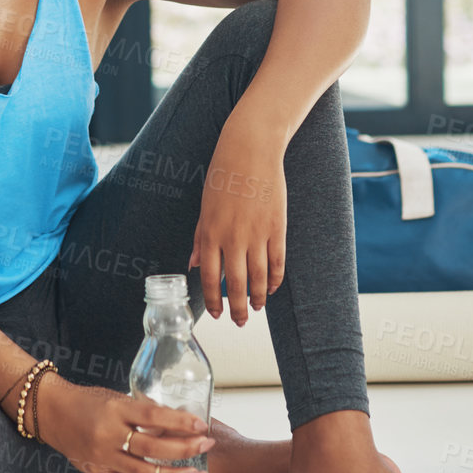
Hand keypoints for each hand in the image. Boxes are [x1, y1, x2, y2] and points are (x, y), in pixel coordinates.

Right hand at [31, 376, 214, 472]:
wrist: (51, 413)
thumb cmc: (85, 401)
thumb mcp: (116, 397)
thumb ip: (143, 410)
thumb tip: (176, 421)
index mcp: (115, 410)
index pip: (154, 416)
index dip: (180, 422)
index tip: (201, 425)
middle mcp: (109, 435)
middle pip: (153, 447)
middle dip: (184, 448)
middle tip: (206, 447)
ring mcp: (103, 457)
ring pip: (145, 472)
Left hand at [189, 114, 286, 324]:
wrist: (251, 150)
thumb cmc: (223, 176)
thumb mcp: (205, 207)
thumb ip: (200, 239)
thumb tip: (194, 265)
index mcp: (211, 233)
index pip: (211, 278)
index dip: (213, 300)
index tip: (216, 314)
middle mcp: (234, 238)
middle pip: (237, 285)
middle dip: (238, 309)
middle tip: (239, 322)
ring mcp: (258, 234)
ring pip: (260, 278)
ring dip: (259, 298)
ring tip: (257, 308)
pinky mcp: (277, 228)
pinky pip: (277, 262)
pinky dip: (275, 280)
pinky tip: (273, 288)